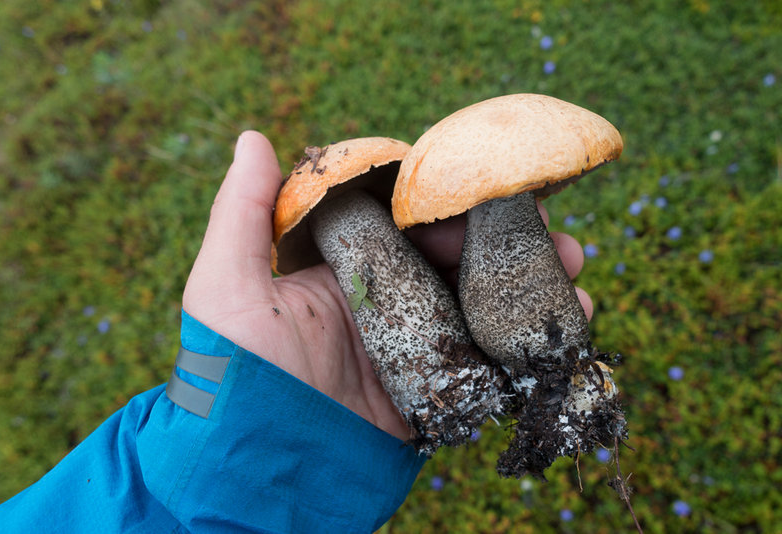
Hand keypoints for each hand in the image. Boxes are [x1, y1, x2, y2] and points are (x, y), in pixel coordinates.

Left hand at [182, 131, 591, 441]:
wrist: (259, 471)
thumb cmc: (234, 373)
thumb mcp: (226, 287)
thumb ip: (244, 213)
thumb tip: (256, 136)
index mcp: (343, 271)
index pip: (404, 221)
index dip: (449, 199)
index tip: (490, 182)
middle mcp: (382, 304)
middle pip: (454, 260)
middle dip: (505, 239)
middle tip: (550, 225)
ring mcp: (412, 350)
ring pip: (480, 306)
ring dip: (528, 285)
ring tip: (573, 270)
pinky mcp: (434, 394)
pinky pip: (489, 365)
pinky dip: (530, 346)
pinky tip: (568, 325)